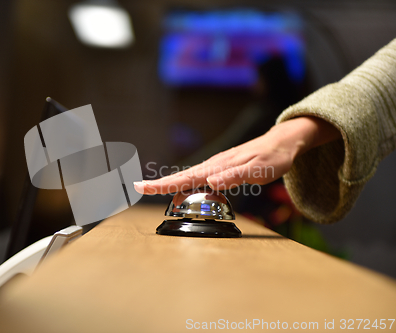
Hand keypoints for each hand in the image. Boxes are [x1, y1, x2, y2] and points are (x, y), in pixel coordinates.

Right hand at [134, 116, 340, 194]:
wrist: (282, 142)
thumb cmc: (273, 157)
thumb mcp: (259, 169)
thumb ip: (235, 176)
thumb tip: (211, 182)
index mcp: (217, 167)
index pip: (185, 178)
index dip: (163, 184)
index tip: (143, 186)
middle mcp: (213, 166)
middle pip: (181, 176)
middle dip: (159, 183)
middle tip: (138, 187)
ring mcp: (216, 166)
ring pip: (188, 176)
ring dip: (169, 183)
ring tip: (151, 188)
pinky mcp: (221, 168)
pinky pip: (198, 176)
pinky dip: (184, 182)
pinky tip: (182, 187)